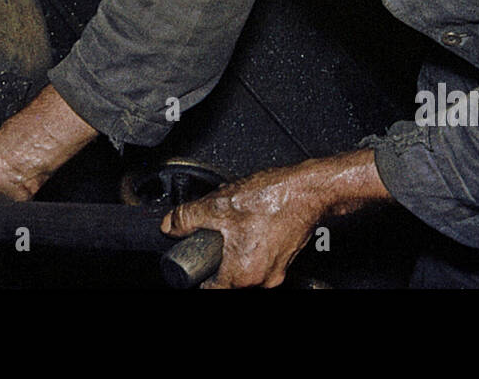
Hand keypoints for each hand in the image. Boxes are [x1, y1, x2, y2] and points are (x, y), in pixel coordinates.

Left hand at [160, 149, 389, 287]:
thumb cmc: (272, 198)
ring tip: (236, 224)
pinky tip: (252, 222)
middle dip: (217, 256)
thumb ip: (188, 217)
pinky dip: (251, 244)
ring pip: (243, 267)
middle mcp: (261, 280)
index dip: (197, 271)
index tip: (195, 255)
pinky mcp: (284, 260)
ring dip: (234, 249)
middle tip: (216, 232)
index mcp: (242, 274)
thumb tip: (170, 225)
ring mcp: (276, 272)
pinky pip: (259, 258)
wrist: (308, 189)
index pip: (208, 288)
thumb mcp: (218, 203)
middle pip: (226, 278)